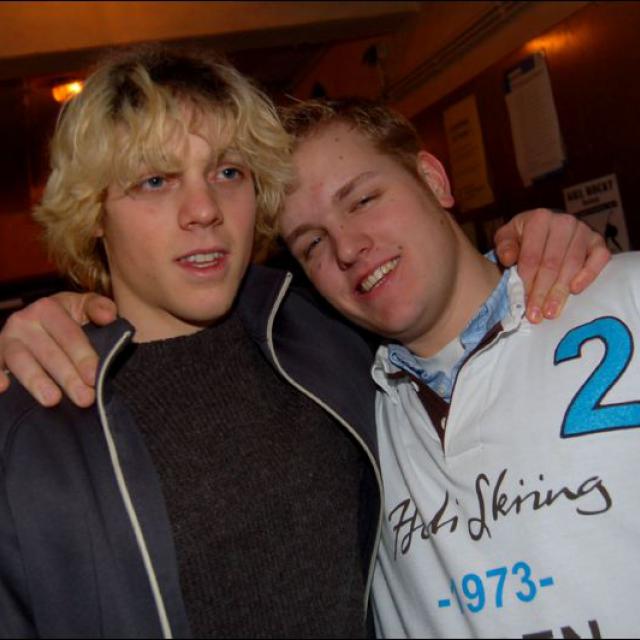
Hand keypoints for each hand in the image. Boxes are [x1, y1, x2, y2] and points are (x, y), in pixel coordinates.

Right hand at [0, 292, 116, 406]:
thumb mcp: (84, 306)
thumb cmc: (69, 317)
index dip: (83, 356)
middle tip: (85, 398)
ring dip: (36, 382)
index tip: (94, 377)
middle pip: (48, 353)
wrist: (40, 321)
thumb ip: (98, 307)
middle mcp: (24, 321)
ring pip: (21, 361)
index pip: (69, 335)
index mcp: (48, 308)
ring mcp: (7, 339)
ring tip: (53, 400)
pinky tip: (3, 388)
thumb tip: (109, 315)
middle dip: (68, 377)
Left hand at [494, 209, 609, 323]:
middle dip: (542, 292)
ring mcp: (584, 230)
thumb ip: (504, 246)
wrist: (545, 227)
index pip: (532, 256)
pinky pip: (599, 258)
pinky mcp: (598, 241)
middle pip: (552, 263)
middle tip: (536, 315)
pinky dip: (588, 275)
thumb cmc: (523, 236)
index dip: (527, 282)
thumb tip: (509, 259)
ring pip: (573, 264)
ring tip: (551, 312)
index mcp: (539, 219)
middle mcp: (564, 222)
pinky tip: (575, 290)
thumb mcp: (507, 237)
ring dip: (561, 291)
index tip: (523, 303)